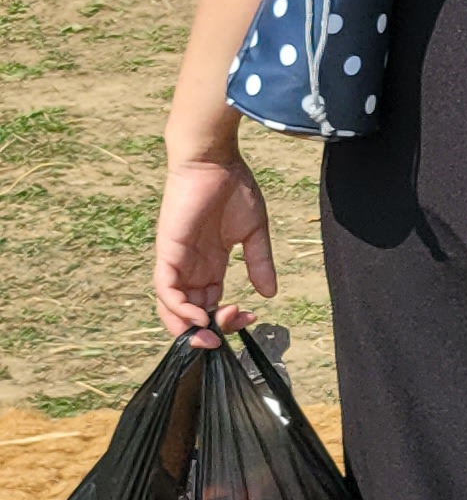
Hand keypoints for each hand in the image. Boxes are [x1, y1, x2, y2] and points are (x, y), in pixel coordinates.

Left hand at [155, 153, 275, 347]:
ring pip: (171, 306)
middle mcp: (191, 267)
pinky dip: (178, 307)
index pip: (212, 302)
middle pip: (190, 311)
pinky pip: (165, 288)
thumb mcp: (254, 232)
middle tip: (224, 338)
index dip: (227, 318)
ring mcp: (177, 261)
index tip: (251, 317)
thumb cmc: (234, 188)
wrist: (214, 161)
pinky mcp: (168, 252)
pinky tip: (199, 317)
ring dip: (188, 327)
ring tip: (210, 334)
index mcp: (211, 263)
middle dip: (206, 331)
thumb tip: (269, 293)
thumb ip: (259, 263)